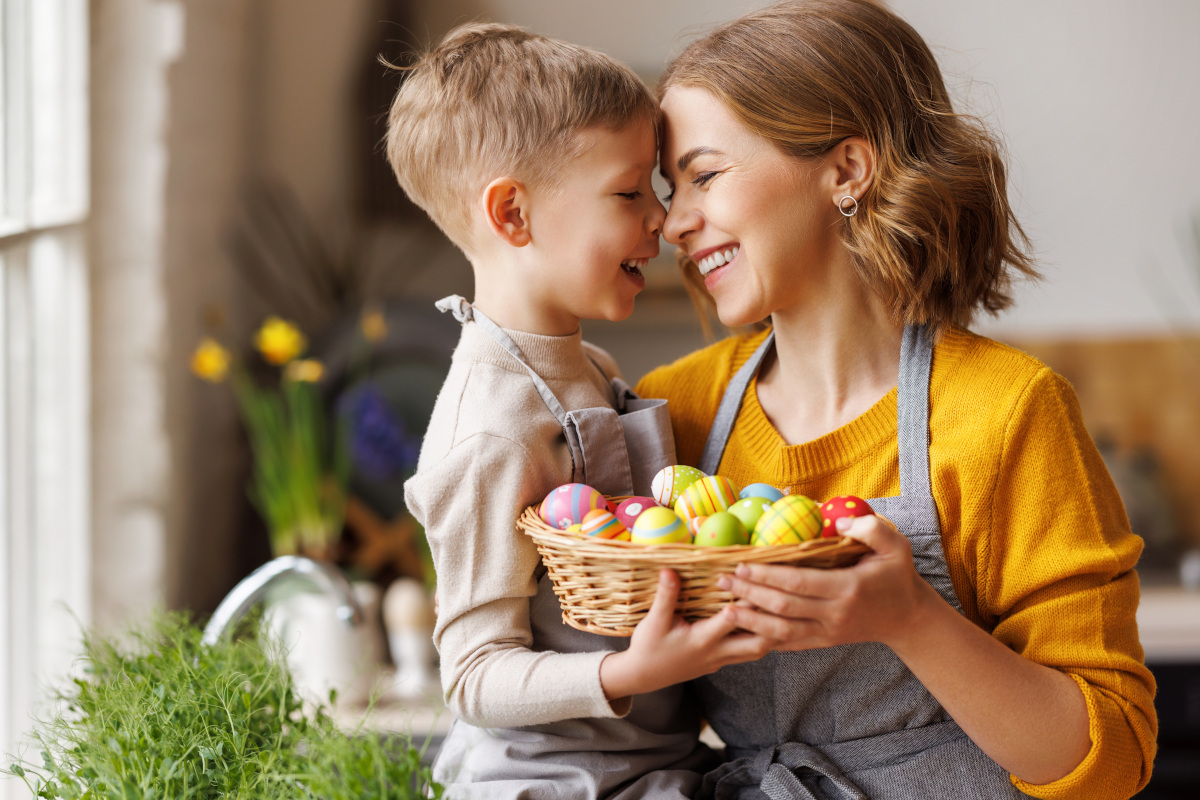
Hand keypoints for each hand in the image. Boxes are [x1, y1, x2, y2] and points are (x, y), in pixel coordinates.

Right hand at [599, 569, 774, 699]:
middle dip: (773, 624)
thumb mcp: (653, 621)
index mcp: (702, 640)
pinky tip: (766, 625)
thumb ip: (666, 596)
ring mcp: (720, 660)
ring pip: (757, 651)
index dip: (745, 602)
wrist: (643, 677)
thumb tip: (669, 570)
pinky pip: (747, 652)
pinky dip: (760, 639)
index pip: (732, 621)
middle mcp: (717, 652)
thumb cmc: (648, 647)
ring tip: (783, 612)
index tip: (756, 583)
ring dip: (771, 632)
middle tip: (785, 601)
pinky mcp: (720, 662)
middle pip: (757, 643)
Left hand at [715, 514, 937, 651]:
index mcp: (847, 589)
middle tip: (722, 581)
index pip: (799, 583)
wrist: (908, 618)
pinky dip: (765, 638)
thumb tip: (840, 522)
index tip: (742, 565)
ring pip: (782, 631)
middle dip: (750, 594)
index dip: (767, 575)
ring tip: (725, 608)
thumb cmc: (897, 576)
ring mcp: (828, 632)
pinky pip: (789, 644)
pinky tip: (744, 630)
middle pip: (783, 607)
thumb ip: (870, 529)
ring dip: (751, 620)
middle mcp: (834, 614)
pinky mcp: (824, 642)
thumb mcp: (895, 546)